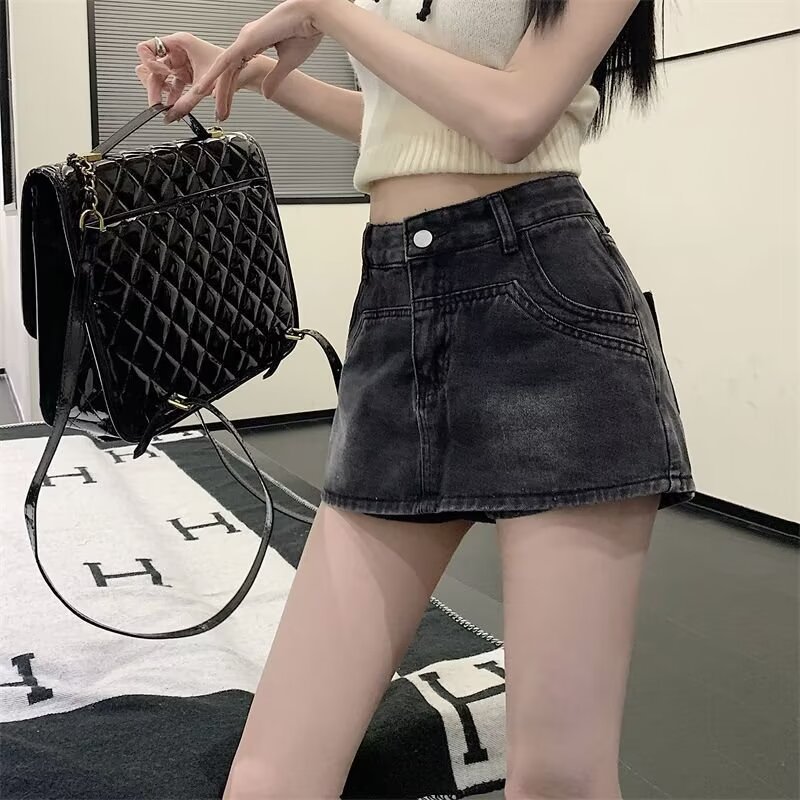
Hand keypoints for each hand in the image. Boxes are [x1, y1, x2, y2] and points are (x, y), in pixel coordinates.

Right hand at [136, 33, 224, 107]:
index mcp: (179, 43)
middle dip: (152, 87)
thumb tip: (173, 115)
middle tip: (157, 104)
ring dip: (160, 94)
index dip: (151, 64)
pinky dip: (171, 97)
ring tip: (165, 108)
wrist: (243, 71)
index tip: (163, 76)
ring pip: (159, 78)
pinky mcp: (185, 74)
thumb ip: (186, 101)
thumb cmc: (229, 65)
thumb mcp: (204, 85)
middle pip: (151, 68)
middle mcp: (176, 51)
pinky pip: (171, 86)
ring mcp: (180, 63)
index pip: (146, 48)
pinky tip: (173, 107)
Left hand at [164, 0, 322, 122]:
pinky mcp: (247, 40)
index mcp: (255, 43)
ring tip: (214, 108)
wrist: (311, 16)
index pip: (236, 70)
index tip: (226, 104)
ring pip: (225, 69)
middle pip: (227, 72)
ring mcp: (245, 39)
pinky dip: (215, 76)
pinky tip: (206, 88)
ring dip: (218, 90)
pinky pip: (225, 62)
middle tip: (220, 113)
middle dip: (222, 94)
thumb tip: (266, 93)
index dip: (230, 88)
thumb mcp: (287, 64)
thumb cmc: (304, 32)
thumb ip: (273, 79)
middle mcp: (247, 40)